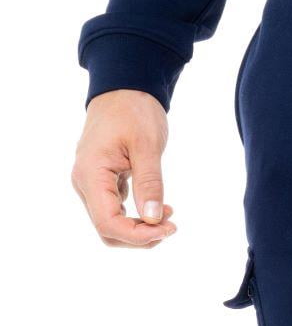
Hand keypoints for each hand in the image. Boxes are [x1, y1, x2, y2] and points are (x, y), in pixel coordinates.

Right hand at [72, 90, 175, 247]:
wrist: (124, 88)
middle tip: (171, 224)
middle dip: (140, 237)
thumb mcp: (147, 145)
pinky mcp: (103, 183)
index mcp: (91, 174)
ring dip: (140, 229)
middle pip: (108, 231)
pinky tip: (159, 207)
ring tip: (168, 215)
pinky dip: (138, 217)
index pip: (108, 224)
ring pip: (112, 225)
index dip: (138, 235)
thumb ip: (149, 183)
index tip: (168, 228)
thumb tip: (153, 218)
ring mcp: (92, 185)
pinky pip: (116, 212)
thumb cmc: (133, 110)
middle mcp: (85, 183)